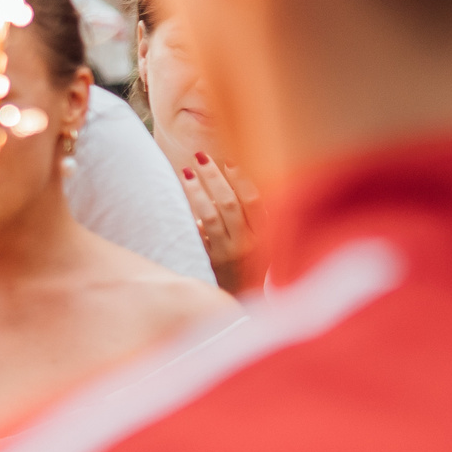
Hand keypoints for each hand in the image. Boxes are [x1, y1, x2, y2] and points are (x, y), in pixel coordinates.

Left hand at [181, 153, 263, 293]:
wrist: (247, 295)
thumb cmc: (254, 257)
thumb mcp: (262, 235)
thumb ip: (251, 212)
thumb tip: (228, 177)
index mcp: (267, 232)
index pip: (254, 200)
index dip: (242, 178)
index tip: (228, 159)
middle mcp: (250, 242)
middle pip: (229, 204)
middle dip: (213, 177)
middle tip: (200, 156)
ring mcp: (230, 253)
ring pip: (210, 216)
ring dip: (196, 191)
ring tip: (185, 172)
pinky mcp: (213, 261)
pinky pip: (199, 234)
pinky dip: (193, 216)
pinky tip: (184, 200)